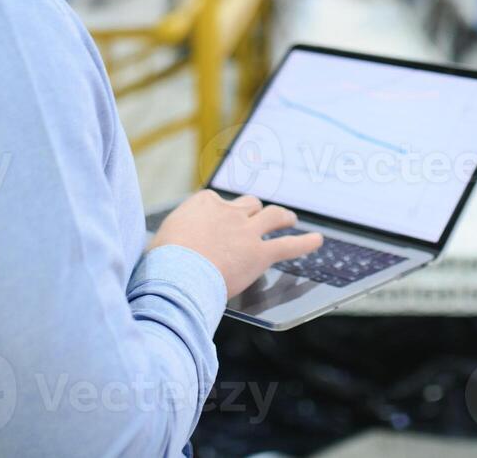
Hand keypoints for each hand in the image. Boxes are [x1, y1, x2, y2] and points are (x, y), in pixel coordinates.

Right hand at [148, 190, 322, 296]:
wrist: (177, 275)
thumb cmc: (162, 262)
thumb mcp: (159, 241)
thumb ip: (170, 238)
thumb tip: (160, 249)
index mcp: (203, 203)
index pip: (217, 202)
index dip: (222, 213)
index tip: (219, 221)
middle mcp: (228, 212)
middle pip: (248, 205)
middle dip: (253, 211)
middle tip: (256, 218)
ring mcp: (246, 231)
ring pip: (272, 216)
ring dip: (283, 217)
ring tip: (291, 219)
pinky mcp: (260, 254)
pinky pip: (288, 245)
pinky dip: (305, 243)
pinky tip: (317, 241)